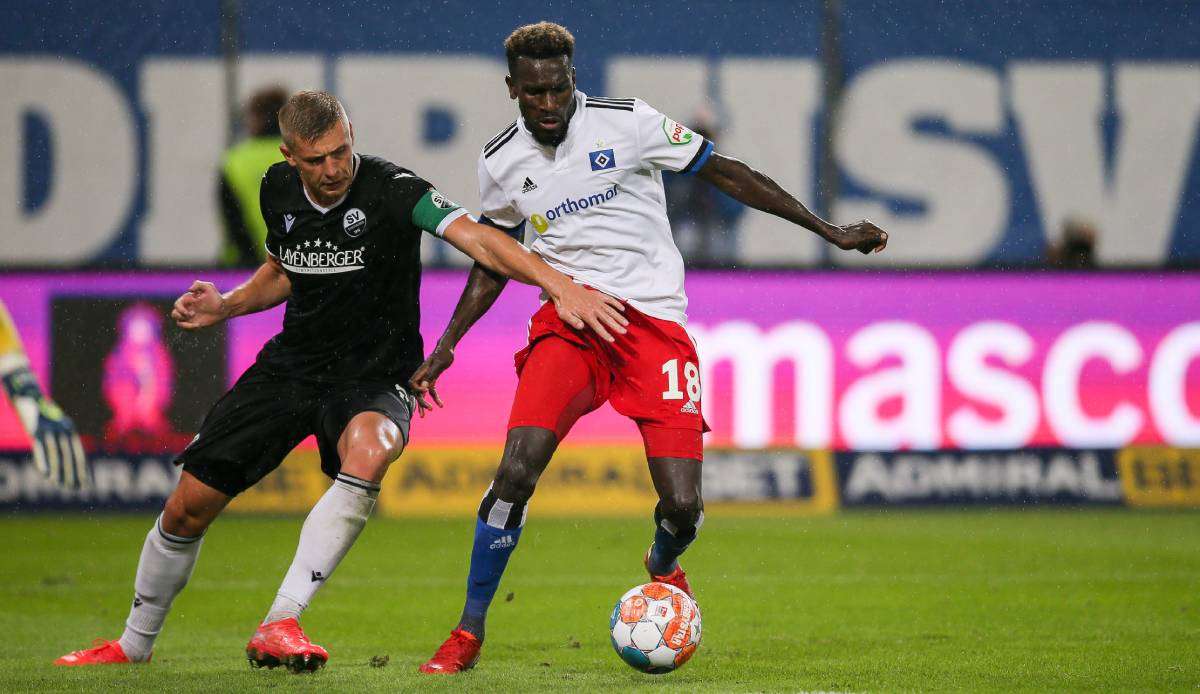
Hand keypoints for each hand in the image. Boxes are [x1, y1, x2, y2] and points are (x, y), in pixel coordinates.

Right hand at [1, 367, 88, 489]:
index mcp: (70, 430)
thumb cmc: (41, 415)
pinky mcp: (35, 431)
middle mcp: (62, 430)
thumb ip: (60, 442)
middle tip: (74, 489)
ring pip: (56, 454)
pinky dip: (43, 462)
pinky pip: (40, 449)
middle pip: (70, 456)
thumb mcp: (54, 427)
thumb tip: (64, 462)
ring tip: (59, 485)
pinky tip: (46, 474)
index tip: (86, 484)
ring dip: (58, 471)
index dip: (83, 470)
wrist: (27, 396)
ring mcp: (49, 430)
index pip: (79, 454)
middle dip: (72, 473)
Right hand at [171, 280, 227, 329]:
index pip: (177, 305)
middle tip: (192, 314)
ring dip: (185, 324)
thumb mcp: (208, 287)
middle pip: (174, 314)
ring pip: (179, 322)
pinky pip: (187, 328)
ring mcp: (190, 317)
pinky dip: (190, 328)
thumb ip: (198, 284)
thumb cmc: (215, 296)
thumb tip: (189, 290)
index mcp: (186, 301)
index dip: (182, 307)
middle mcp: (186, 309)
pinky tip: (199, 325)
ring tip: (196, 323)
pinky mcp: (195, 324)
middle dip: (180, 315)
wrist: (223, 307)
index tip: (195, 304)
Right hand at [408, 344, 452, 416]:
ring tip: (427, 414)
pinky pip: (431, 391)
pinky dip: (435, 398)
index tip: (426, 390)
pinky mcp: (432, 379)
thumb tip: (424, 386)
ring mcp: (426, 378)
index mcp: (421, 371)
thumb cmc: (444, 353)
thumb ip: (431, 374)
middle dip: (421, 402)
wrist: (447, 348)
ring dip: (425, 403)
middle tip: (428, 410)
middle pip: (417, 391)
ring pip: (423, 393)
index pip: (413, 383)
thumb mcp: (439, 364)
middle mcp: (422, 375)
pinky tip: (441, 405)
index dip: (417, 390)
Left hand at [551, 283, 628, 342]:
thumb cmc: (563, 303)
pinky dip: (616, 303)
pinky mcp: (598, 295)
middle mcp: (594, 308)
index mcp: (586, 314)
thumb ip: (573, 321)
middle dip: (616, 326)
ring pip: (610, 310)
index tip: (612, 340)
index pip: (598, 327)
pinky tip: (622, 308)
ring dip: (619, 317)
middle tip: (624, 332)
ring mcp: (597, 301)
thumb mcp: (564, 314)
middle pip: (607, 319)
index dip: (605, 334)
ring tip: (626, 323)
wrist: (564, 288)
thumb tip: (582, 327)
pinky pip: (609, 299)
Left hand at [831, 220, 888, 253]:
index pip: (884, 236)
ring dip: (867, 245)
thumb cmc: (846, 240)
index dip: (882, 244)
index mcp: (870, 226)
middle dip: (872, 245)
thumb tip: (884, 236)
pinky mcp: (858, 229)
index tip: (875, 251)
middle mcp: (868, 224)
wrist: (832, 235)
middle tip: (861, 248)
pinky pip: (866, 238)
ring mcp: (863, 226)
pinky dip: (863, 243)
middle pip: (878, 238)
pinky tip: (855, 245)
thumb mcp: (861, 241)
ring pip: (872, 238)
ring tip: (857, 247)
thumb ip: (873, 238)